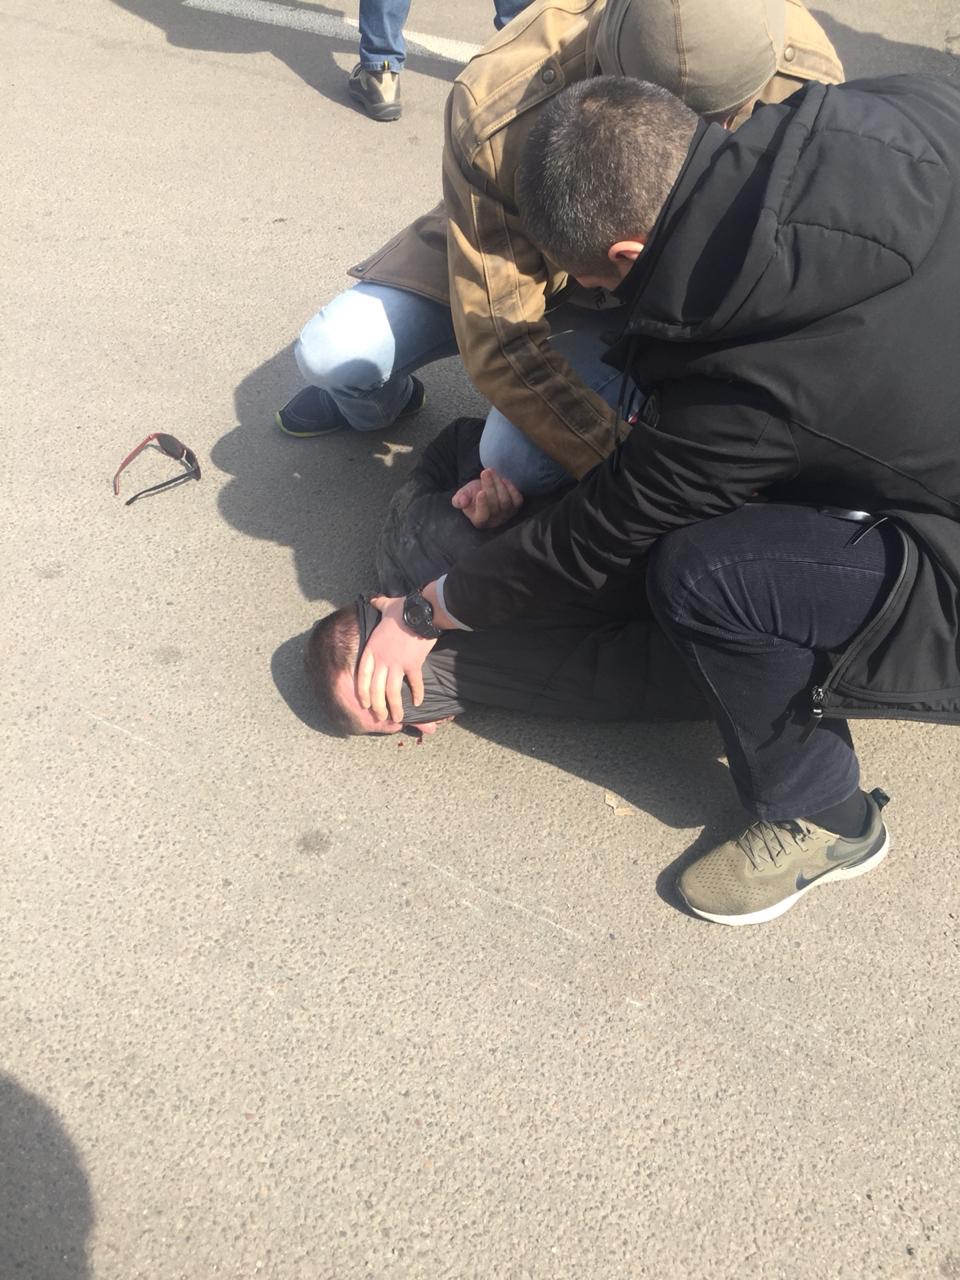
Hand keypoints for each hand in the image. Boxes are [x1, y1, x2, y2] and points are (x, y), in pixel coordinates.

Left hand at [357, 596, 438, 723]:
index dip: (362, 693)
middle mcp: (382, 660)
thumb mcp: (385, 605)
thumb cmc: (402, 608)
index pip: (362, 676)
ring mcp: (397, 664)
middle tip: (381, 717)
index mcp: (372, 649)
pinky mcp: (413, 665)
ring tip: (397, 718)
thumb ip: (377, 604)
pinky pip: (414, 684)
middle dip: (378, 706)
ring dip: (394, 707)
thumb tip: (372, 598)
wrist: (421, 612)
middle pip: (376, 689)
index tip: (364, 704)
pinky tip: (418, 703)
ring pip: (392, 692)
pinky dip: (417, 694)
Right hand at [451, 467, 522, 528]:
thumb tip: (461, 502)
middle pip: (495, 505)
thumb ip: (459, 499)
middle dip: (490, 486)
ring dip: (499, 483)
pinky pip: (517, 499)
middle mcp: (495, 520)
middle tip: (485, 472)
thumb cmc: (472, 495)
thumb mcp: (463, 495)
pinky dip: (511, 488)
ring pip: (505, 500)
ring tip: (491, 471)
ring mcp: (507, 514)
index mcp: (479, 521)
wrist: (484, 490)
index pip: (483, 516)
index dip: (482, 505)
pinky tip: (503, 479)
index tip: (480, 492)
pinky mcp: (516, 507)